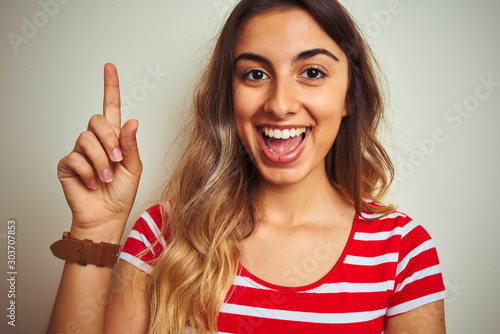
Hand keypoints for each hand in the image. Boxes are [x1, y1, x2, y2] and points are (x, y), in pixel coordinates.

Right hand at [57, 63, 141, 241]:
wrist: (107, 216)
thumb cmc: (122, 193)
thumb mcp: (134, 167)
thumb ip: (131, 144)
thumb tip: (132, 121)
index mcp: (114, 138)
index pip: (111, 107)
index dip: (110, 87)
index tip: (109, 67)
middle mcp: (96, 141)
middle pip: (97, 120)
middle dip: (110, 140)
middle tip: (117, 160)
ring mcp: (80, 151)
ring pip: (86, 139)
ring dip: (101, 160)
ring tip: (107, 177)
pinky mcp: (67, 165)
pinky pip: (75, 157)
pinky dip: (88, 172)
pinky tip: (93, 183)